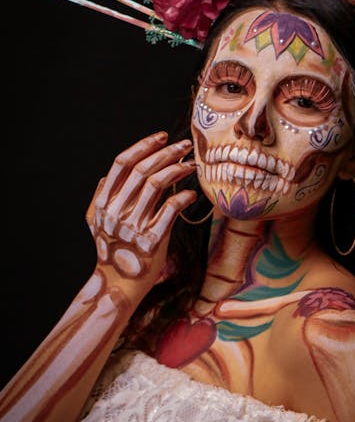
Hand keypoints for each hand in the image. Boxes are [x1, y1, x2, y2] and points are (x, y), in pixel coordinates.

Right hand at [86, 132, 197, 290]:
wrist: (119, 284)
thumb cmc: (112, 251)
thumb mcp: (96, 224)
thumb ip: (99, 199)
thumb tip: (106, 178)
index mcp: (104, 203)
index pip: (122, 163)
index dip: (143, 146)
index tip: (162, 137)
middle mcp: (117, 211)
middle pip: (143, 170)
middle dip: (166, 152)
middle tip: (185, 146)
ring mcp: (134, 226)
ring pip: (157, 185)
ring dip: (177, 170)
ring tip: (191, 165)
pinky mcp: (152, 240)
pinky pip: (170, 210)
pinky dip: (182, 197)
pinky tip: (190, 193)